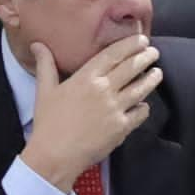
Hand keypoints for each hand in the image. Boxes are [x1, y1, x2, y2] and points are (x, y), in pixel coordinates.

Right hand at [17, 33, 162, 188]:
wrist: (55, 155)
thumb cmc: (48, 123)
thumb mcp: (44, 91)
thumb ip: (45, 65)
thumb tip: (37, 44)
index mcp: (86, 78)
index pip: (113, 55)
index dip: (130, 45)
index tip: (141, 39)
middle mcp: (104, 90)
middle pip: (131, 68)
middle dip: (146, 57)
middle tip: (154, 52)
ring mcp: (115, 109)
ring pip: (140, 89)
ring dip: (151, 79)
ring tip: (157, 73)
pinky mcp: (122, 127)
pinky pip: (140, 113)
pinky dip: (144, 107)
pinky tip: (144, 104)